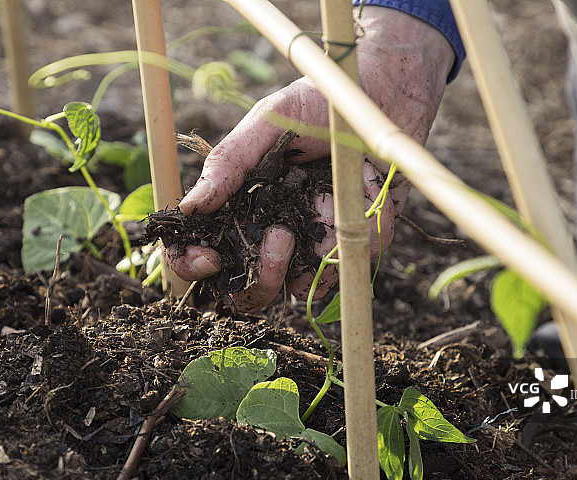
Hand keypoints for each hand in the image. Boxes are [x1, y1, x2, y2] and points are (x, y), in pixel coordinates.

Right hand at [166, 6, 455, 310]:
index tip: (211, 260)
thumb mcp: (268, 123)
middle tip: (281, 236)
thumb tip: (189, 209)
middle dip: (262, 276)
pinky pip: (347, 266)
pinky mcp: (352, 243)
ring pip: (297, 285)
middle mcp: (271, 227)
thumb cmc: (321, 102)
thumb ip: (228, 163)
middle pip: (249, 288)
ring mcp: (312, 240)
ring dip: (315, 250)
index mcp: (241, 202)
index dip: (194, 265)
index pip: (201, 251)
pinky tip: (363, 196)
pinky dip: (356, 237)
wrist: (387, 93)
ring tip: (328, 199)